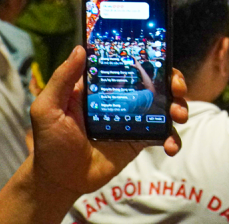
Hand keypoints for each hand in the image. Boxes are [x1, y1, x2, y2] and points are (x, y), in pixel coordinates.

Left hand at [29, 46, 187, 197]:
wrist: (60, 179)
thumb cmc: (50, 141)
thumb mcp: (48, 107)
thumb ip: (62, 79)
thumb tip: (79, 49)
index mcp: (103, 85)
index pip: (130, 64)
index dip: (150, 58)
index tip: (162, 57)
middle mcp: (122, 98)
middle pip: (156, 82)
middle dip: (174, 81)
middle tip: (177, 88)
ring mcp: (134, 119)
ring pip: (165, 106)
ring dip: (179, 107)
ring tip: (179, 116)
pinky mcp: (140, 140)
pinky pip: (163, 135)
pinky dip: (172, 139)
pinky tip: (170, 146)